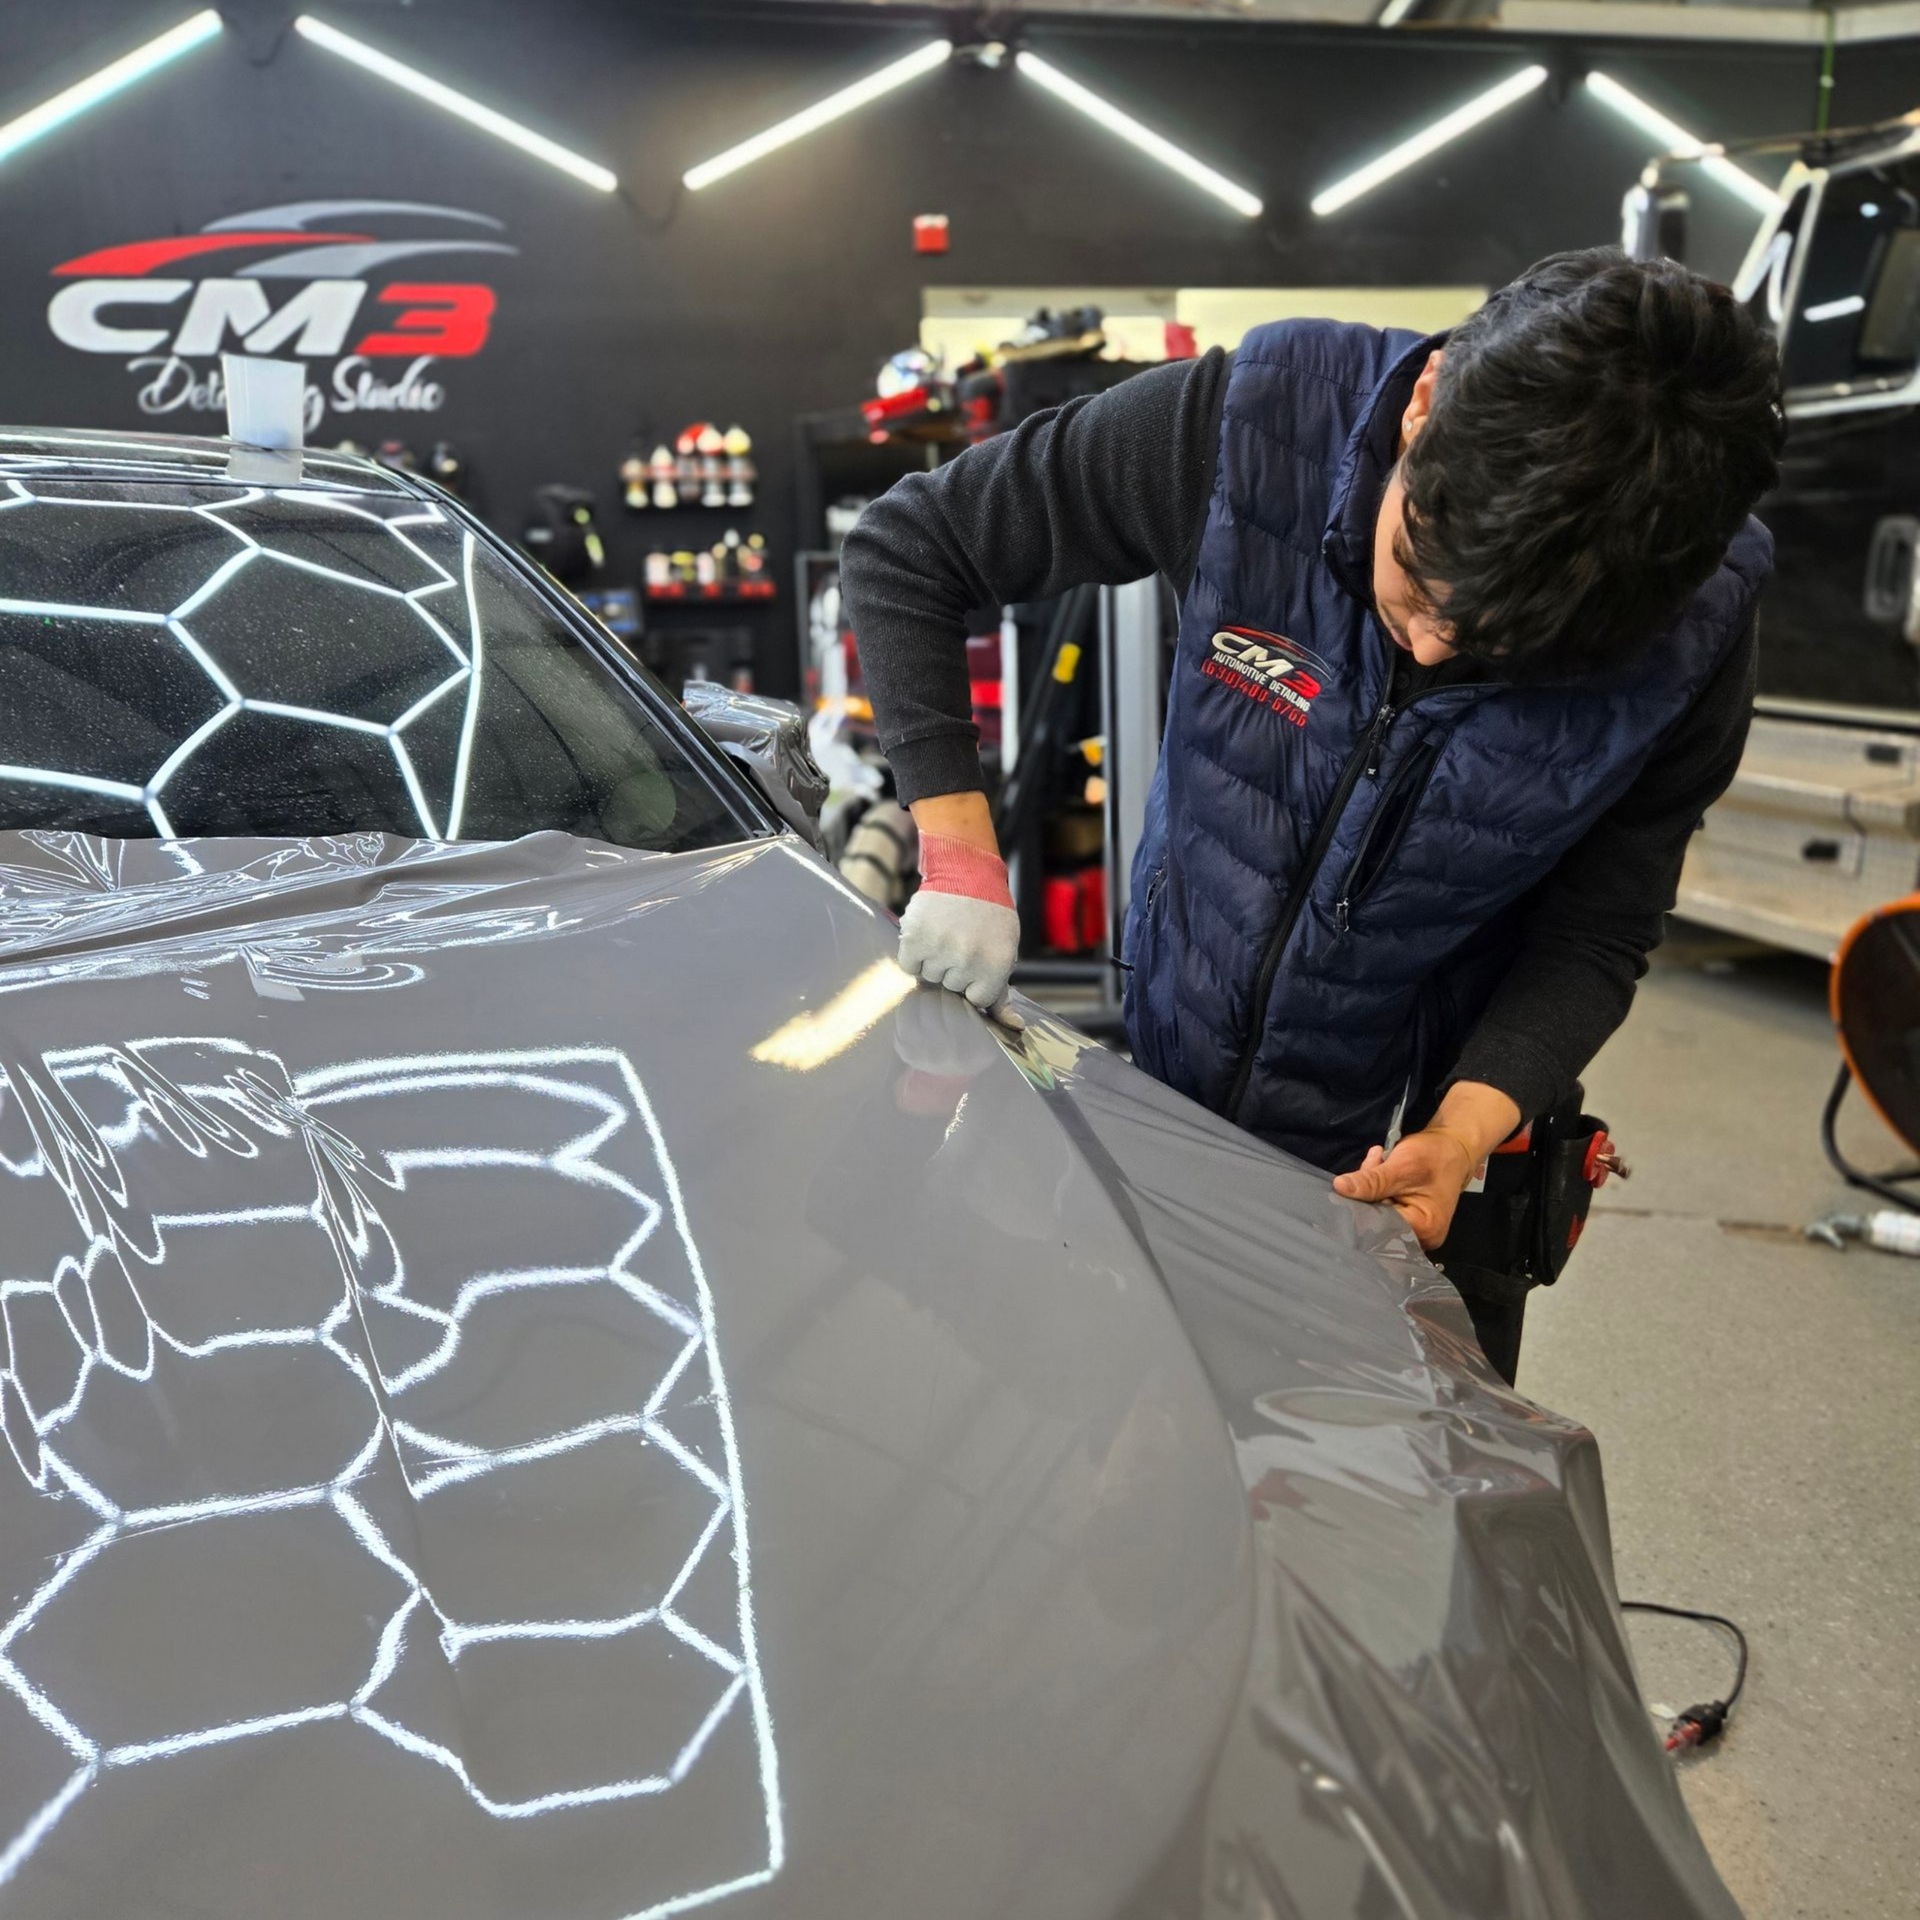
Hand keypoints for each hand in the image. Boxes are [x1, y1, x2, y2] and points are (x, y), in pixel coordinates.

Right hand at [897, 824, 1021, 1025]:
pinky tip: (929, 935)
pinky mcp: (915, 938)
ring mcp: (940, 949)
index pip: (977, 1000)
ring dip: (934, 961)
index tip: (977, 962)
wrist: (966, 872)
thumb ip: (1002, 992)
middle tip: (962, 941)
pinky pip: (909, 966)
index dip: (975, 983)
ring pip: (929, 978)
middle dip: (955, 970)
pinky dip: (915, 954)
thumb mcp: (1005, 950)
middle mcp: (968, 960)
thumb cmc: (990, 915)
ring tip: (946, 935)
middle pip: (951, 988)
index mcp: (995, 966)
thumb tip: (1013, 1027)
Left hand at [1332, 1128, 1480, 1248]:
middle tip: (1372, 1163)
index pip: (1379, 1227)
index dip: (1360, 1207)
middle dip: (1367, 1193)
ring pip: (1378, 1212)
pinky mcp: (1409, 1218)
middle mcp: (1421, 1237)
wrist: (1453, 1147)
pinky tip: (1382, 1165)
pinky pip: (1385, 1206)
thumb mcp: (1402, 1166)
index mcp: (1424, 1229)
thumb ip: (1372, 1181)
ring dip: (1372, 1185)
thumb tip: (1339, 1187)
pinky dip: (1379, 1187)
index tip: (1349, 1186)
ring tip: (1379, 1159)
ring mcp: (1416, 1229)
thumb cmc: (1435, 1156)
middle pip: (1378, 1221)